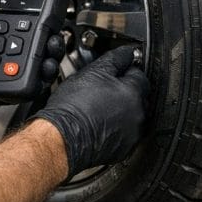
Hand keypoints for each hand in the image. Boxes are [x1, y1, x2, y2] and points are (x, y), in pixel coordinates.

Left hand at [0, 0, 66, 122]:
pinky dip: (29, 85)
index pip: (15, 32)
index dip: (35, 27)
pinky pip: (11, 92)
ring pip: (25, 71)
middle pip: (28, 52)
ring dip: (44, 64)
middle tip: (55, 38)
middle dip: (48, 45)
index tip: (48, 20)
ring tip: (50, 57)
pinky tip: (39, 75)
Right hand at [33, 45, 147, 178]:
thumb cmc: (73, 107)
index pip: (139, 74)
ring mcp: (132, 134)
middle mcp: (138, 114)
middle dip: (125, 90)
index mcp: (133, 93)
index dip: (125, 70)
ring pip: (132, 115)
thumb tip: (127, 52)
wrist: (62, 139)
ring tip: (99, 107)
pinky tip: (100, 123)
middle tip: (103, 89)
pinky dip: (116, 127)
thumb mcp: (92, 72)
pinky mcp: (123, 149)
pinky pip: (125, 133)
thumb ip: (115, 59)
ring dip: (122, 110)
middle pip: (138, 95)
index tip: (114, 71)